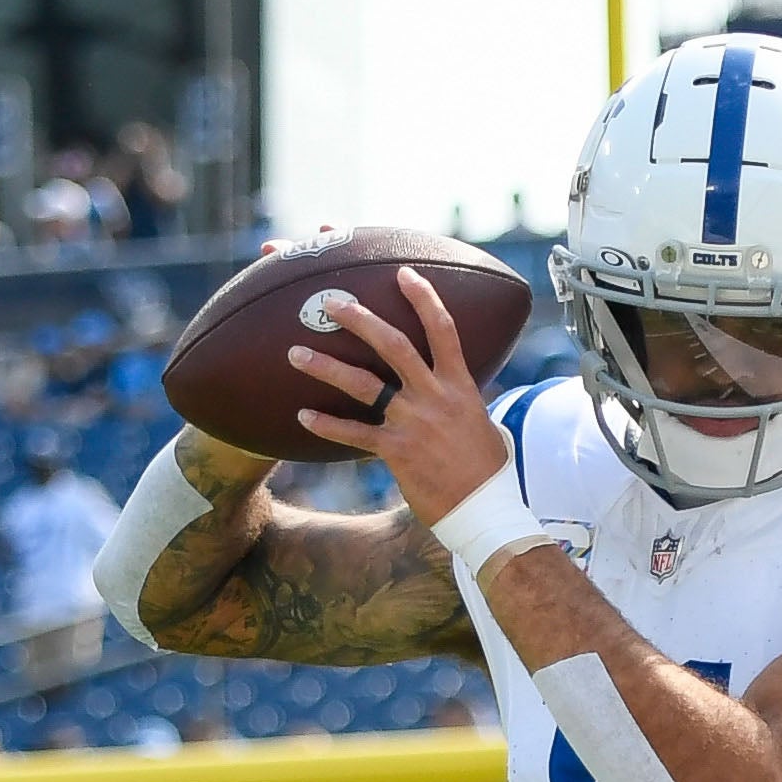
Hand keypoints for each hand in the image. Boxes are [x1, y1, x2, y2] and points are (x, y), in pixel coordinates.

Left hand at [285, 268, 506, 528]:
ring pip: (364, 384)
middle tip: (330, 302)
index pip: (443, 330)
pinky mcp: (397, 452)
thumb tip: (446, 387)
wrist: (486, 509)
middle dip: (360, 319)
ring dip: (326, 366)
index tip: (403, 273)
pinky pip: (354, 434)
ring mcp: (414, 423)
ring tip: (295, 352)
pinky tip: (302, 416)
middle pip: (394, 344)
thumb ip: (456, 398)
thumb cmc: (486, 469)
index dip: (424, 298)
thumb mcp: (480, 422)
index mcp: (460, 385)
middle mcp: (435, 397)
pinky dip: (326, 425)